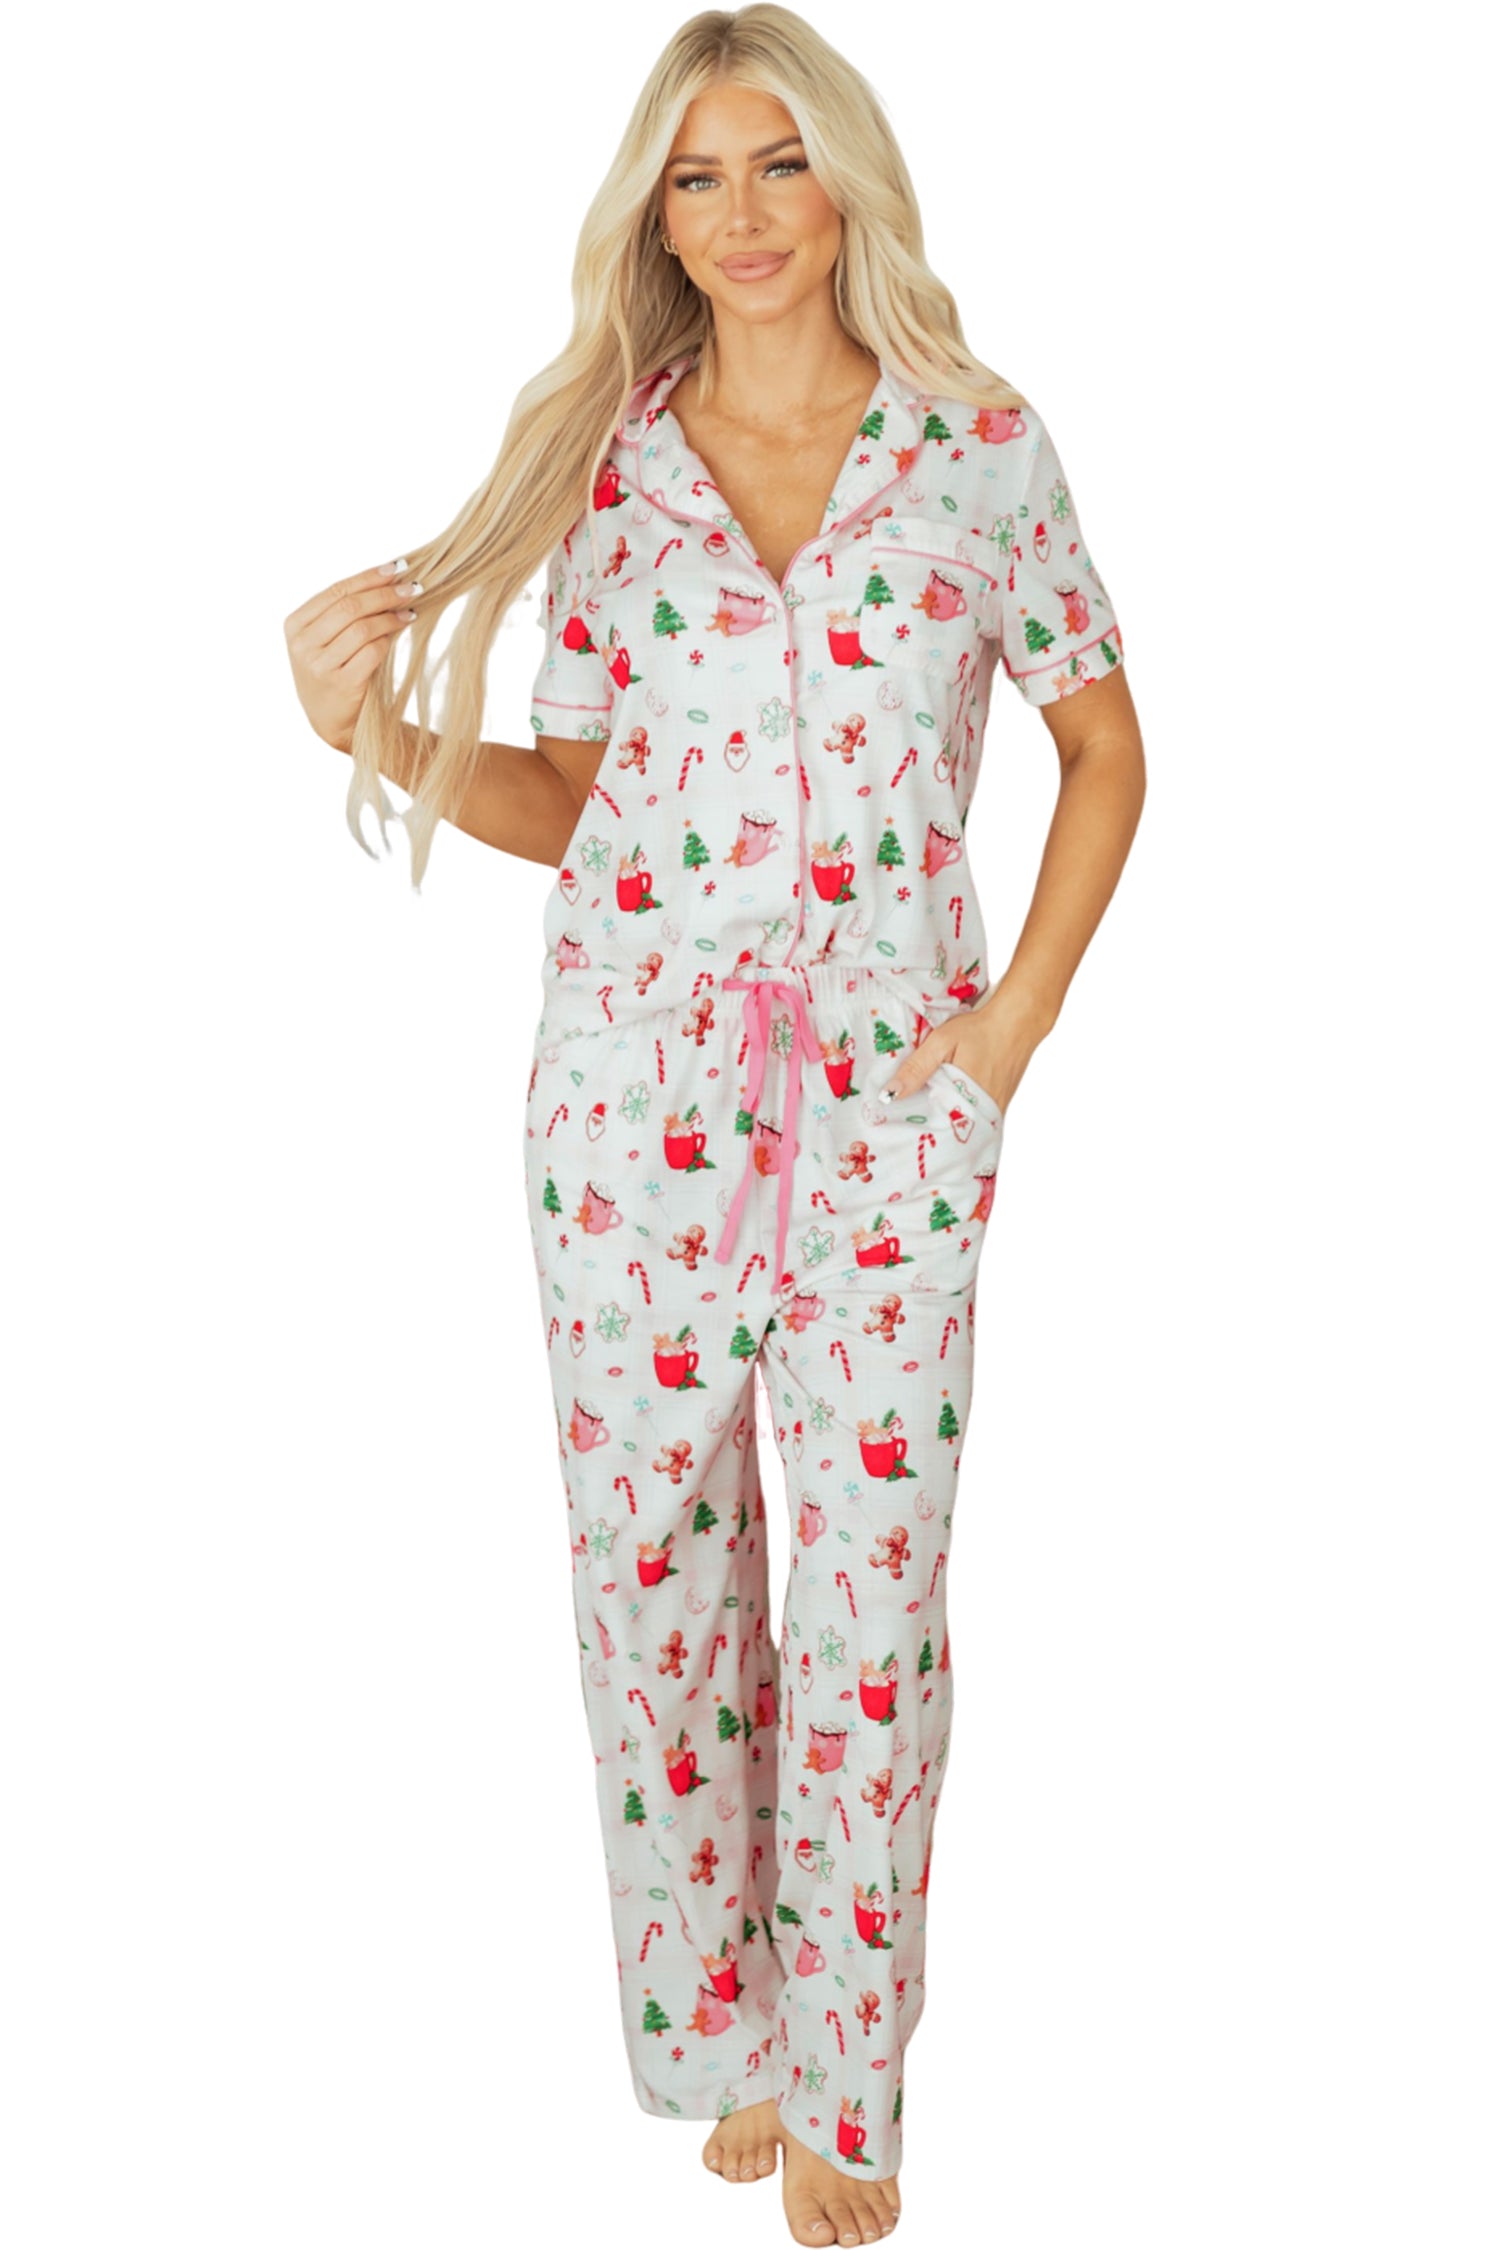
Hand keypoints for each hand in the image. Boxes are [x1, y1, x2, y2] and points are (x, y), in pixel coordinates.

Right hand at [283, 561, 422, 753]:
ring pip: (362, 628)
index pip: (336, 591)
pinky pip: (372, 651)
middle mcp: (302, 645)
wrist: (332, 720)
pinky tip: (401, 630)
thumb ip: (343, 611)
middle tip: (413, 587)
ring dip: (391, 616)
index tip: (398, 567)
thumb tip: (388, 577)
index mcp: (295, 626)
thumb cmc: (334, 671)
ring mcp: (319, 666)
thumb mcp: (326, 639)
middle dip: (385, 593)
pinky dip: (389, 637)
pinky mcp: (341, 684)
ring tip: (410, 610)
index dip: (369, 577)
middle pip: (350, 607)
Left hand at [881, 986, 1053, 1116]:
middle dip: (931, 1130)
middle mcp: (982, 1111)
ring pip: (965, 1125)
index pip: (933, 1128)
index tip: (898, 1129)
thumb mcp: (941, 1042)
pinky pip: (978, 1117)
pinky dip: (964, 1115)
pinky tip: (950, 1106)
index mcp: (963, 1099)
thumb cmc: (980, 1029)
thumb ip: (916, 1069)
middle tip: (907, 1128)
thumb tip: (888, 1096)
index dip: (916, 1130)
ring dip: (948, 1123)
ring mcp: (994, 1109)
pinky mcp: (1001, 1103)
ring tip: (925, 1119)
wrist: (1018, 1021)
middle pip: (950, 1130)